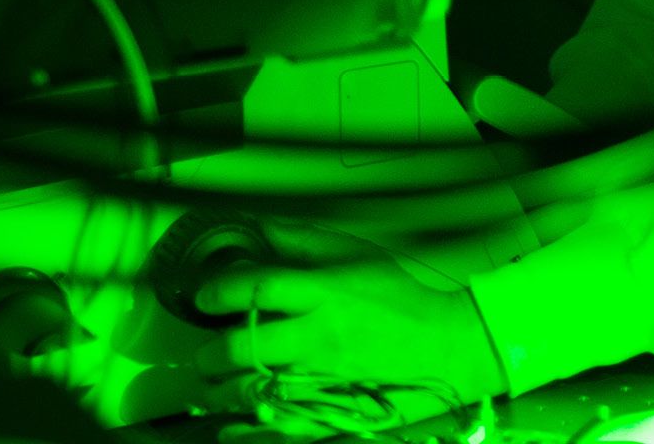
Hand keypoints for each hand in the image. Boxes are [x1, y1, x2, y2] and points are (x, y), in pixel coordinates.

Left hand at [191, 219, 505, 427]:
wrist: (448, 346)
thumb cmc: (401, 298)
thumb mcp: (358, 255)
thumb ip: (305, 242)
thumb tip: (259, 229)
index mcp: (325, 293)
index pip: (258, 288)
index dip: (220, 291)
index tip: (205, 297)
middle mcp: (319, 337)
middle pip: (244, 346)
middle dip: (211, 353)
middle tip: (206, 354)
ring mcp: (323, 380)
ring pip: (251, 392)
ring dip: (221, 392)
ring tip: (215, 387)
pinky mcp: (332, 413)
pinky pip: (275, 428)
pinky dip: (246, 430)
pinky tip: (233, 425)